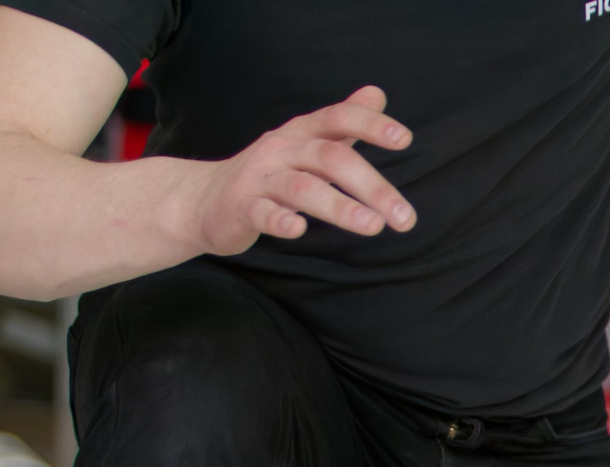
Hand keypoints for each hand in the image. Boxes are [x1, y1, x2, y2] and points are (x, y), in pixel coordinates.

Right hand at [187, 87, 415, 252]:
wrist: (203, 200)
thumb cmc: (269, 172)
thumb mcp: (306, 142)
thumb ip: (343, 122)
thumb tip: (377, 94)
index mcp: (301, 133)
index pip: (338, 118)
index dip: (370, 124)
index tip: (404, 138)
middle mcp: (281, 149)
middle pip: (331, 158)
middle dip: (372, 186)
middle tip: (406, 218)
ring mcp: (259, 178)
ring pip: (302, 187)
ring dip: (339, 207)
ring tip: (374, 226)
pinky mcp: (241, 208)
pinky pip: (261, 212)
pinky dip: (279, 220)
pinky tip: (299, 230)